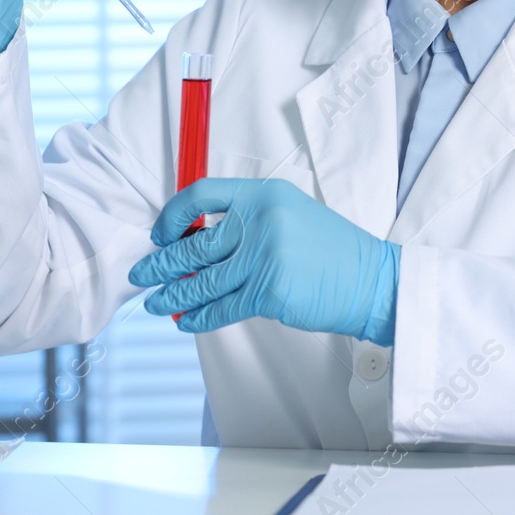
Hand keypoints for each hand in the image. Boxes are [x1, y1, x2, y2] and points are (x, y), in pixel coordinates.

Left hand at [129, 178, 399, 345]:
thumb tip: (194, 243)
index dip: (173, 214)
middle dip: (160, 264)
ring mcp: (264, 257)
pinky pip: (221, 308)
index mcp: (265, 194)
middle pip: (194, 244)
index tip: (160, 233)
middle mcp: (261, 221)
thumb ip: (248, 222)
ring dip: (172, 296)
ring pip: (201, 281)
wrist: (372, 281)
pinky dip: (198, 317)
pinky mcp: (268, 292)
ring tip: (155, 303)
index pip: (202, 193)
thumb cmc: (332, 252)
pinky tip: (186, 322)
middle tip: (141, 274)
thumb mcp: (291, 216)